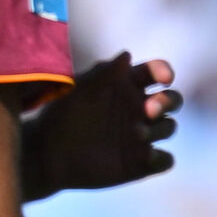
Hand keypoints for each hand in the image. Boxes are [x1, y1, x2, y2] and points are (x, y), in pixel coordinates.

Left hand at [25, 53, 180, 196]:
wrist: (45, 153)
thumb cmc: (60, 115)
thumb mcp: (79, 90)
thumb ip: (102, 73)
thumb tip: (126, 54)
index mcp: (126, 85)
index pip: (155, 72)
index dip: (164, 71)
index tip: (164, 77)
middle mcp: (138, 108)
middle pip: (171, 100)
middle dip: (168, 101)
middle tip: (148, 109)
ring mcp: (142, 135)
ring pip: (168, 127)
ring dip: (159, 129)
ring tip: (135, 133)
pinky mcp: (141, 162)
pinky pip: (164, 159)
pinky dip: (161, 158)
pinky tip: (146, 156)